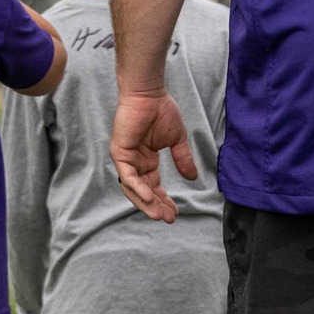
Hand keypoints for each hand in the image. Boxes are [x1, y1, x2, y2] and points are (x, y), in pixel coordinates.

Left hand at [110, 86, 197, 222]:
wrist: (150, 94)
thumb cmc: (161, 110)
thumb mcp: (177, 140)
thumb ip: (183, 159)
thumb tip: (193, 178)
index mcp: (146, 161)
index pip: (154, 186)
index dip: (164, 200)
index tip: (176, 212)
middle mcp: (135, 163)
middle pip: (144, 191)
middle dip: (156, 206)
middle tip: (169, 219)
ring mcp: (125, 159)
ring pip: (133, 188)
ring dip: (146, 203)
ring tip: (160, 215)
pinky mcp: (119, 153)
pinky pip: (127, 176)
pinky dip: (138, 188)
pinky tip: (151, 197)